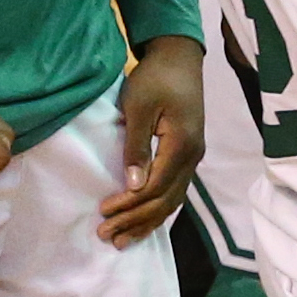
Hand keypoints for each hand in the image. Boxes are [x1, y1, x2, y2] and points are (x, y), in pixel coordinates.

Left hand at [99, 37, 205, 244]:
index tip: (103, 212)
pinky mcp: (188, 154)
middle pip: (166, 200)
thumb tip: (134, 185)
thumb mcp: (139, 107)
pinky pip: (175, 191)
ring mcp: (193, 157)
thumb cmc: (156, 78)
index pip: (156, 187)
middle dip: (136, 220)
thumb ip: (136, 146)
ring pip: (173, 200)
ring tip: (123, 239)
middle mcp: (192, 157)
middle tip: (107, 236)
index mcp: (182, 145)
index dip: (130, 204)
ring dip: (147, 221)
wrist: (180, 58)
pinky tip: (144, 220)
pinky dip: (158, 209)